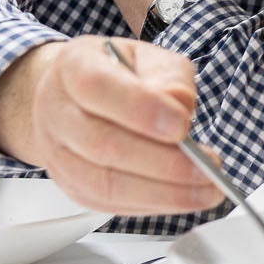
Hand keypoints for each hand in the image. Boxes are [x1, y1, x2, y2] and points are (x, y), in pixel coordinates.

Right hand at [0, 36, 223, 215]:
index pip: (97, 87)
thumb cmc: (115, 73)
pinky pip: (109, 205)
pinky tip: (180, 198)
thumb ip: (168, 77)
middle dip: (163, 163)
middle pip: (103, 145)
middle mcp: (58, 112)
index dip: (141, 109)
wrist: (72, 95)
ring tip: (204, 190)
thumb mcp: (146, 57)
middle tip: (206, 168)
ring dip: (162, 194)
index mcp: (73, 67)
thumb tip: (179, 105)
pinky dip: (151, 205)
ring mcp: (60, 154)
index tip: (182, 125)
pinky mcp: (72, 186)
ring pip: (105, 184)